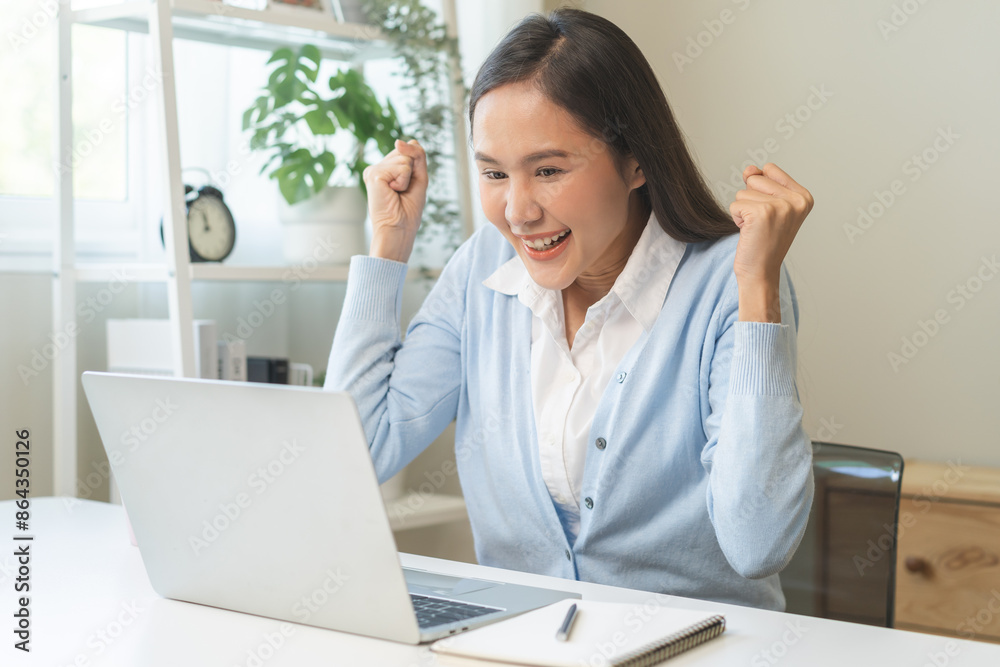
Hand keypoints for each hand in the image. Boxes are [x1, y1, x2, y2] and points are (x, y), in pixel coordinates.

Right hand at [363, 139, 427, 262]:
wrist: (398, 229)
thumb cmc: (408, 209)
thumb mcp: (419, 177)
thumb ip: (416, 155)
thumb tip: (399, 141)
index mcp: (387, 168)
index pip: (409, 149)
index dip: (416, 168)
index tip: (407, 187)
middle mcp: (378, 166)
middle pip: (407, 152)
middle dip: (413, 173)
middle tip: (402, 191)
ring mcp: (374, 169)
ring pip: (405, 158)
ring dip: (408, 179)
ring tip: (397, 193)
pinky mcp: (373, 174)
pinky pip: (402, 168)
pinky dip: (403, 182)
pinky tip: (392, 192)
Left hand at [729, 163, 813, 321]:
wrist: (761, 273)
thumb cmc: (764, 242)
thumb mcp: (770, 207)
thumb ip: (761, 182)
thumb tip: (750, 169)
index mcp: (804, 197)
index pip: (769, 170)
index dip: (761, 191)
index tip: (770, 214)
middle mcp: (796, 200)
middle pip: (754, 179)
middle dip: (751, 201)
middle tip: (762, 224)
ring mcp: (781, 206)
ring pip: (743, 192)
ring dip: (743, 211)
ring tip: (756, 229)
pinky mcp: (762, 213)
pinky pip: (735, 204)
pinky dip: (736, 219)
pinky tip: (749, 233)